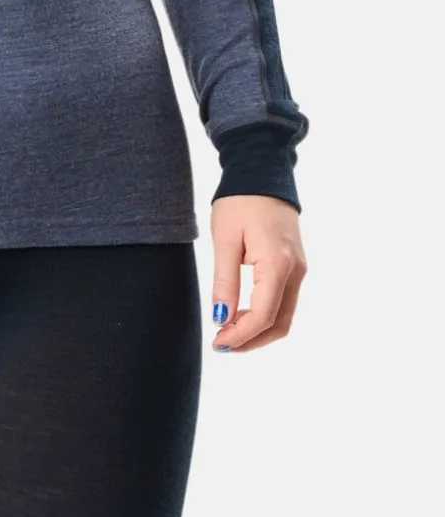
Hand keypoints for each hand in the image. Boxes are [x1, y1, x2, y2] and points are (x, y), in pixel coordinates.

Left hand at [208, 195, 307, 352]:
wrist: (262, 171)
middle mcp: (295, 271)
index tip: (217, 344)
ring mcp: (299, 269)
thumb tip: (221, 319)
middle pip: (279, 323)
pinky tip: (241, 315)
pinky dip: (265, 315)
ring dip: (258, 331)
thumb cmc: (240, 201)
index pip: (263, 316)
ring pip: (284, 315)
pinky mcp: (295, 265)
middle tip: (221, 345)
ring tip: (228, 332)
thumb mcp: (224, 239)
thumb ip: (224, 281)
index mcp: (278, 265)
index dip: (241, 336)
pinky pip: (284, 301)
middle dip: (251, 340)